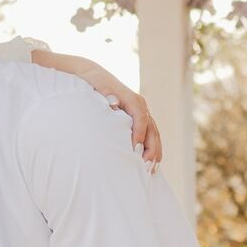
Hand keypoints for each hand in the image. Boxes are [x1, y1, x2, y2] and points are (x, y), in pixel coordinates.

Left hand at [33, 51, 161, 167]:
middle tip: (146, 166)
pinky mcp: (137, 121)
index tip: (135, 149)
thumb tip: (114, 102)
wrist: (91, 75)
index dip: (140, 133)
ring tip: (151, 171)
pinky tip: (150, 164)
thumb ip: (105, 92)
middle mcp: (140, 106)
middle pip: (152, 128)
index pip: (141, 117)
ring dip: (155, 152)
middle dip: (152, 147)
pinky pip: (149, 136)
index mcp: (132, 98)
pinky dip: (151, 149)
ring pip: (154, 134)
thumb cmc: (92, 81)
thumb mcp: (95, 82)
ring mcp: (140, 114)